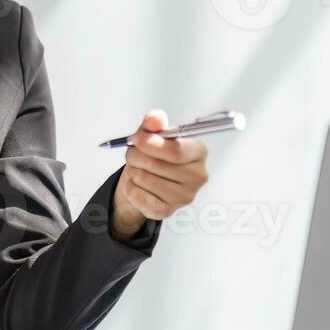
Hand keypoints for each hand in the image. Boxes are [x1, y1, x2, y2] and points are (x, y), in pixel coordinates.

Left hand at [110, 109, 209, 240]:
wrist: (149, 178)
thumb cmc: (156, 153)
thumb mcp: (154, 133)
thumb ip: (154, 122)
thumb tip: (154, 119)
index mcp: (198, 152)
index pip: (176, 150)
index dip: (151, 144)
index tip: (137, 139)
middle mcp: (197, 176)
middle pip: (157, 165)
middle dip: (136, 155)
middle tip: (131, 152)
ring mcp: (185, 196)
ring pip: (144, 179)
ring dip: (133, 170)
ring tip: (137, 167)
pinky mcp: (168, 211)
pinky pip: (138, 196)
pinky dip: (130, 187)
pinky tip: (136, 183)